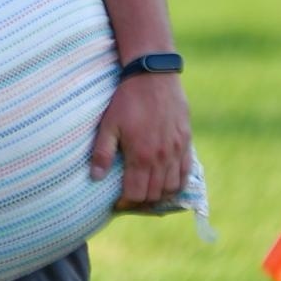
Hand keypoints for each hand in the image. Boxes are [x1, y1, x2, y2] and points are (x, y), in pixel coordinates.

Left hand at [90, 72, 190, 208]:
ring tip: (146, 194)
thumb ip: (102, 153)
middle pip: (154, 195)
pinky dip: (177, 184)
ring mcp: (176, 150)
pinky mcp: (186, 142)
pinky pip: (186, 172)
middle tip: (130, 200)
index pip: (135, 194)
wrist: (153, 76)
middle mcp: (161, 158)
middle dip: (140, 202)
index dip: (125, 204)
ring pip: (172, 188)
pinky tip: (167, 184)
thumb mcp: (108, 124)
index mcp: (141, 156)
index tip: (117, 204)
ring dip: (159, 196)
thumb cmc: (127, 99)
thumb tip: (95, 177)